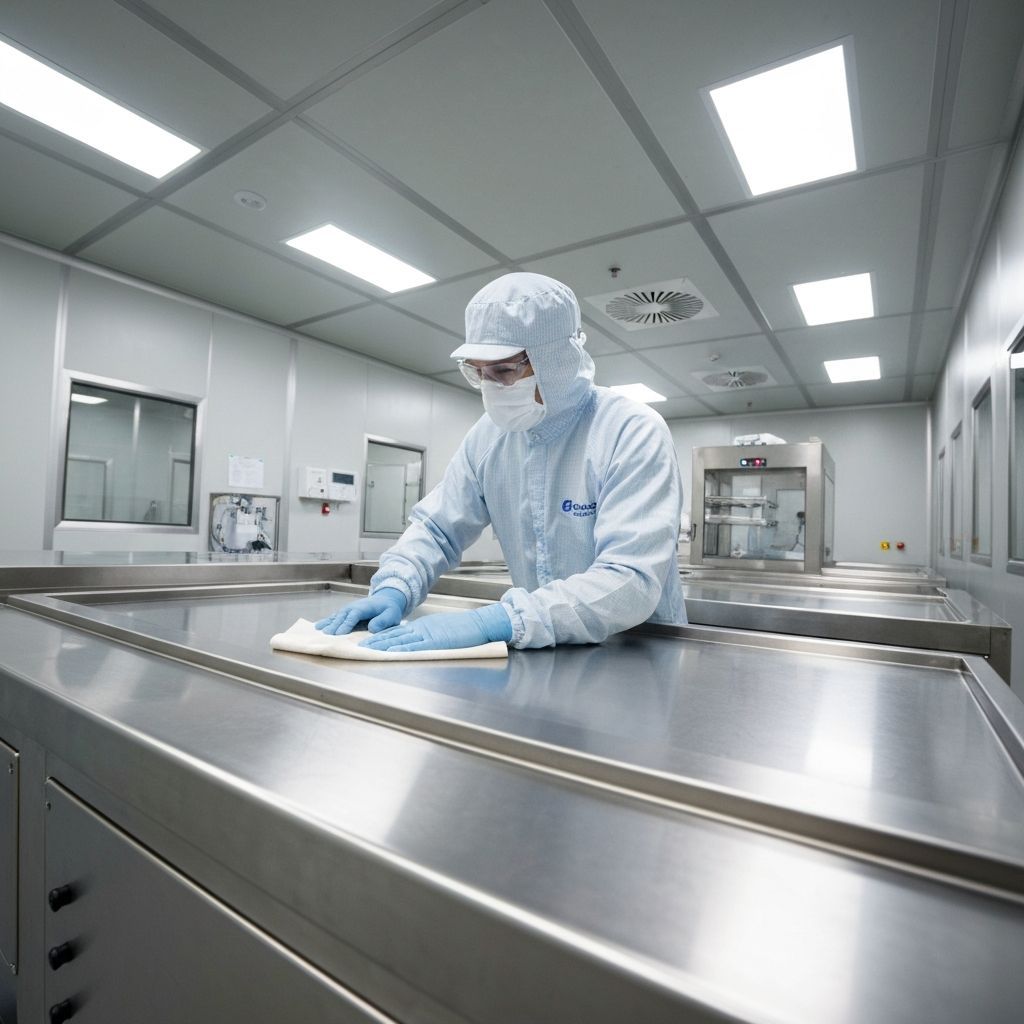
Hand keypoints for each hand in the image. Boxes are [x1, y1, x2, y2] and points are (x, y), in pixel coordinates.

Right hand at [315, 588, 406, 634]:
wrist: (386, 600)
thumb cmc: (389, 609)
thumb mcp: (391, 615)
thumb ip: (383, 621)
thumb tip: (372, 628)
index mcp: (365, 607)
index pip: (354, 615)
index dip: (346, 624)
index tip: (339, 633)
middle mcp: (354, 607)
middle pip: (342, 616)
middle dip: (334, 625)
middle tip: (326, 635)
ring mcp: (348, 610)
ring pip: (336, 616)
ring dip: (328, 623)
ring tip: (317, 630)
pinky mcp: (345, 614)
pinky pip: (335, 617)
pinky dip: (326, 622)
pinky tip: (317, 627)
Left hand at [359, 604, 511, 652]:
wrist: (478, 624)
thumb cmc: (464, 628)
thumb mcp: (441, 628)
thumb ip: (427, 634)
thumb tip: (415, 640)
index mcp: (422, 626)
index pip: (398, 631)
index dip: (381, 636)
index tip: (368, 640)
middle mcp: (421, 629)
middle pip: (394, 635)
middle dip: (376, 641)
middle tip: (360, 645)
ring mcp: (427, 636)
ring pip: (400, 640)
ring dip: (382, 645)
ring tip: (368, 649)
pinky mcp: (435, 643)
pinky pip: (414, 646)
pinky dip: (400, 648)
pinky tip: (390, 651)